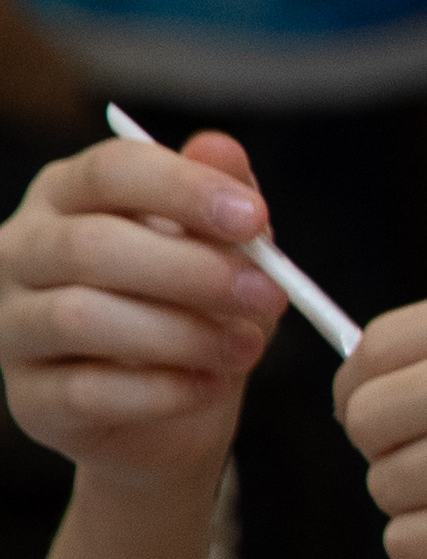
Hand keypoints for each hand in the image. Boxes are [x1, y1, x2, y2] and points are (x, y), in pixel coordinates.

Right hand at [0, 127, 285, 495]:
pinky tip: (210, 386)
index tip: (255, 219)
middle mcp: (21, 252)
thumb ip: (224, 200)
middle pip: (90, 244)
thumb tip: (219, 147)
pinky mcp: (29, 399)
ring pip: (81, 317)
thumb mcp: (225, 249)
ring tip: (249, 347)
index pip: (110, 170)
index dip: (184, 189)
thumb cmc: (194, 307)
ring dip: (181, 333)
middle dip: (193, 270)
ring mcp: (12, 326)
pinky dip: (162, 389)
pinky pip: (86, 390)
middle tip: (269, 295)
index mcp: (68, 195)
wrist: (176, 411)